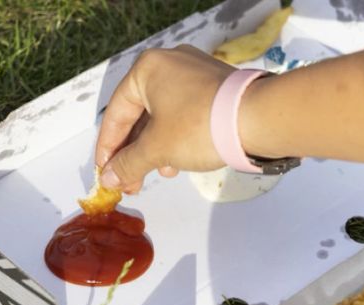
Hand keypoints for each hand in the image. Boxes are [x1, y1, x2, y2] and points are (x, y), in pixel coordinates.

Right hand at [95, 45, 234, 192]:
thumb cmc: (199, 128)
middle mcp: (171, 63)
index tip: (105, 172)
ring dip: (157, 148)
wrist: (258, 119)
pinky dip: (178, 136)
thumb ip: (129, 163)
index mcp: (148, 69)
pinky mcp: (217, 87)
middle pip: (141, 114)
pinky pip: (187, 113)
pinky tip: (181, 161)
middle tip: (130, 182)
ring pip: (165, 115)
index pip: (117, 112)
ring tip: (161, 173)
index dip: (108, 147)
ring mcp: (197, 73)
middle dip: (135, 152)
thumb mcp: (157, 149)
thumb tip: (110, 178)